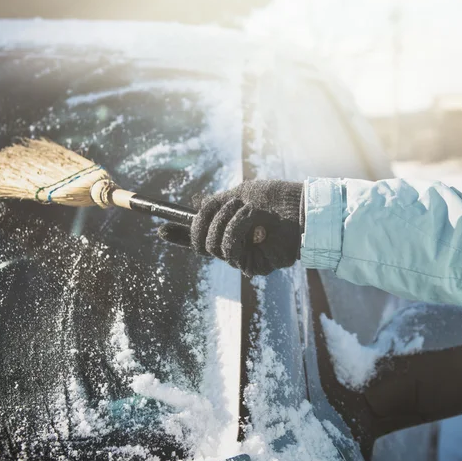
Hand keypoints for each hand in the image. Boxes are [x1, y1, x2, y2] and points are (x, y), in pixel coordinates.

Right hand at [158, 180, 302, 275]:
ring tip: (247, 211)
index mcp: (226, 227)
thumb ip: (216, 205)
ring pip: (211, 246)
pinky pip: (229, 250)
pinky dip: (237, 230)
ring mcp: (241, 256)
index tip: (160, 231)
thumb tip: (195, 211)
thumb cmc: (275, 199)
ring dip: (226, 222)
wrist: (301, 208)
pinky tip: (254, 223)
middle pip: (199, 242)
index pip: (197, 236)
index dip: (178, 235)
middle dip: (205, 221)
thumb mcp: (239, 194)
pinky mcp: (252, 265)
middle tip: (229, 206)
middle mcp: (231, 244)